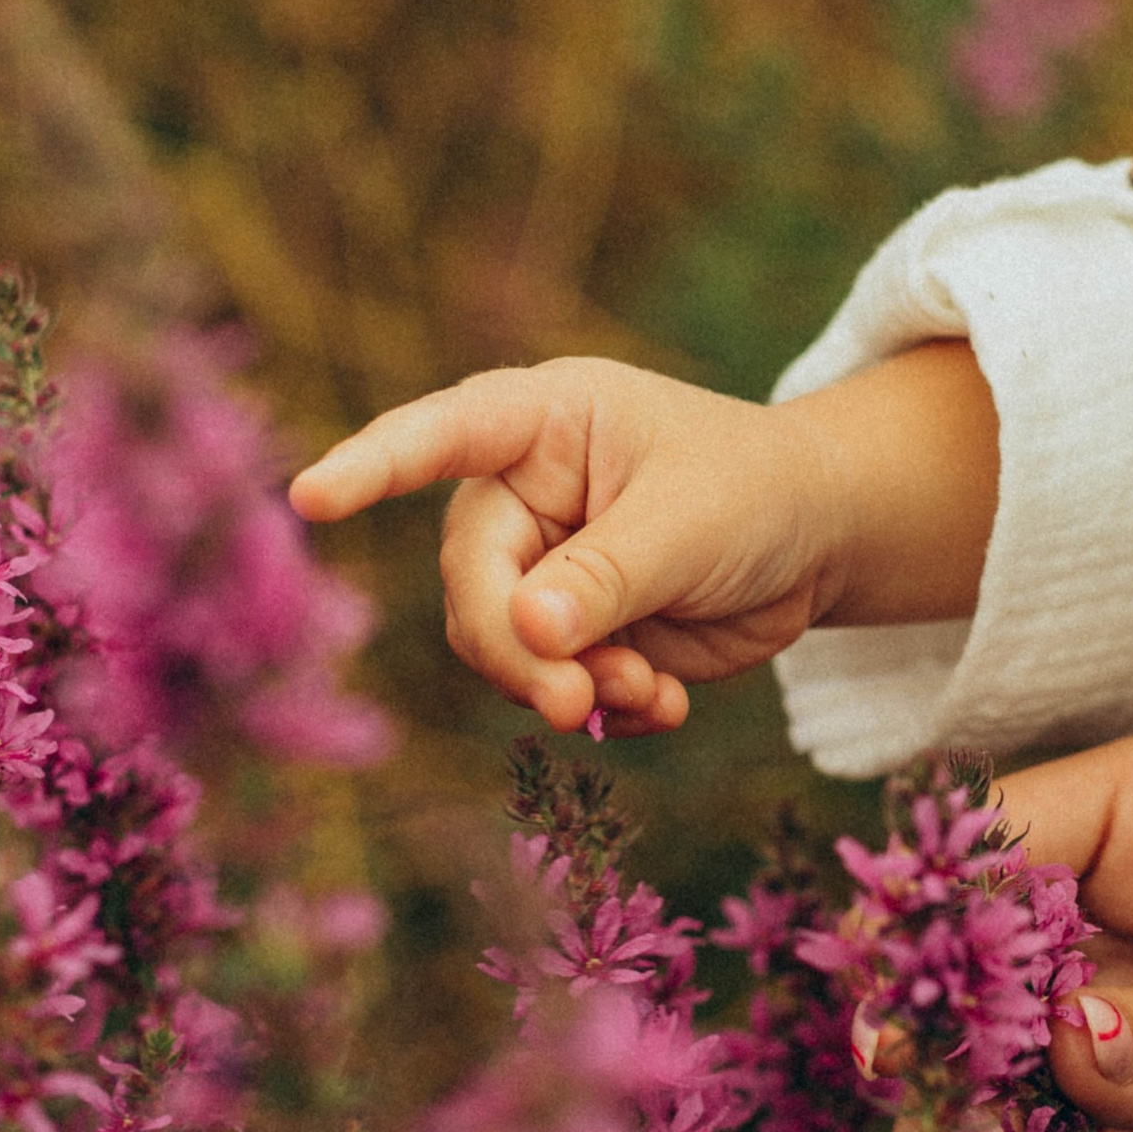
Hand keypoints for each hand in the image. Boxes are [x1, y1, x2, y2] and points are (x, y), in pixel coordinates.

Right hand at [288, 344, 997, 737]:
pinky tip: (664, 704)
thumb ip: (607, 576)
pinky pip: (543, 685)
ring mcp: (540, 566)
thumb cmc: (754, 491)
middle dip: (515, 650)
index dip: (372, 467)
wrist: (821, 538)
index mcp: (540, 422)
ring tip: (648, 691)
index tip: (311, 499)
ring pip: (497, 646)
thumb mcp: (689, 524)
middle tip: (571, 697)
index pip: (439, 436)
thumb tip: (528, 631)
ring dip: (563, 686)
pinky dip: (600, 709)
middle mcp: (521, 493)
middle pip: (469, 583)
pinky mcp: (571, 631)